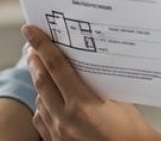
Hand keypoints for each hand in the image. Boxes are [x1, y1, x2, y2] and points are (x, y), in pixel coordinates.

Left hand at [23, 24, 160, 140]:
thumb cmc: (130, 128)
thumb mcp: (116, 98)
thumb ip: (94, 81)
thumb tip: (78, 60)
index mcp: (82, 106)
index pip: (56, 67)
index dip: (42, 45)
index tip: (30, 30)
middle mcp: (65, 120)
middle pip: (41, 82)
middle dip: (35, 61)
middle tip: (33, 47)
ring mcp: (58, 134)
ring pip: (39, 100)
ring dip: (39, 83)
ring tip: (43, 70)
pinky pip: (41, 120)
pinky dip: (43, 105)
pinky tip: (49, 99)